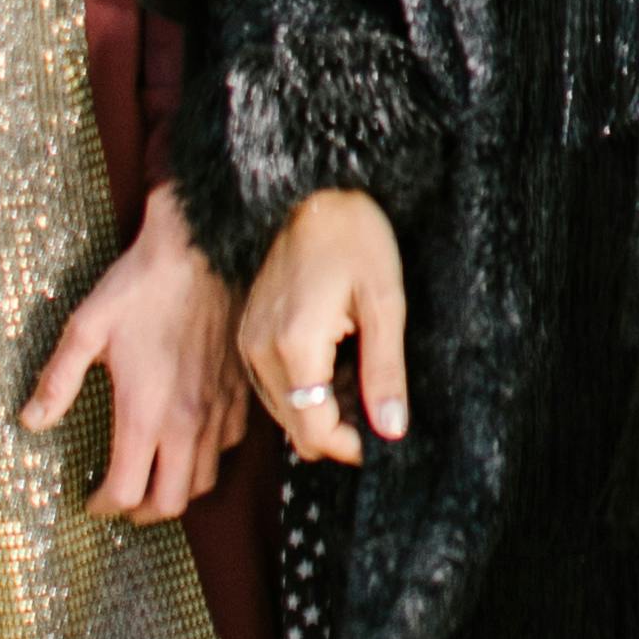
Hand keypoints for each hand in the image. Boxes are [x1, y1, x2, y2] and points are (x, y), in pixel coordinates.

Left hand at [22, 176, 253, 518]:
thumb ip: (58, 381)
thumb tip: (30, 422)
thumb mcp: (86, 327)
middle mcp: (186, 423)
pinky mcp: (239, 394)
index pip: (125, 492)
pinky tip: (187, 443)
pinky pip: (227, 448)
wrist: (203, 248)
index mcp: (144, 413)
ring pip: (203, 481)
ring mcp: (218, 411)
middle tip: (119, 502)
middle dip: (141, 513)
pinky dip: (206, 459)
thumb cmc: (141, 284)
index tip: (89, 500)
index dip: (102, 507)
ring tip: (152, 479)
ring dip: (175, 490)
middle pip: (170, 503)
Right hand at [236, 190, 409, 470]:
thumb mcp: (386, 304)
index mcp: (295, 346)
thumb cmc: (357, 238)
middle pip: (296, 429)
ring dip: (319, 411)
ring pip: (284, 412)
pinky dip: (302, 391)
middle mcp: (261, 350)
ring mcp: (249, 342)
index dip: (350, 447)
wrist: (316, 192)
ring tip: (356, 375)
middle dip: (337, 429)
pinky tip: (332, 362)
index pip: (314, 432)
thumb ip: (385, 372)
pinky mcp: (247, 333)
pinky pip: (273, 387)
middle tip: (375, 401)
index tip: (382, 437)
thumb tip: (391, 431)